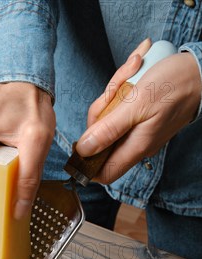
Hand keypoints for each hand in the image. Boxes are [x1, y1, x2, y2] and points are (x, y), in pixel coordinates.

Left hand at [77, 39, 201, 182]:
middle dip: (101, 110)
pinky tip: (135, 70)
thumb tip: (83, 150)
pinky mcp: (140, 115)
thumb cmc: (175, 85)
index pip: (102, 173)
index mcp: (135, 147)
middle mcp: (135, 143)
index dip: (87, 161)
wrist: (200, 71)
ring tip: (132, 71)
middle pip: (100, 139)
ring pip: (108, 117)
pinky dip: (123, 87)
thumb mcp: (137, 103)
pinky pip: (120, 106)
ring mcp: (137, 129)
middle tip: (116, 89)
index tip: (84, 136)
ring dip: (114, 91)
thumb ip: (109, 129)